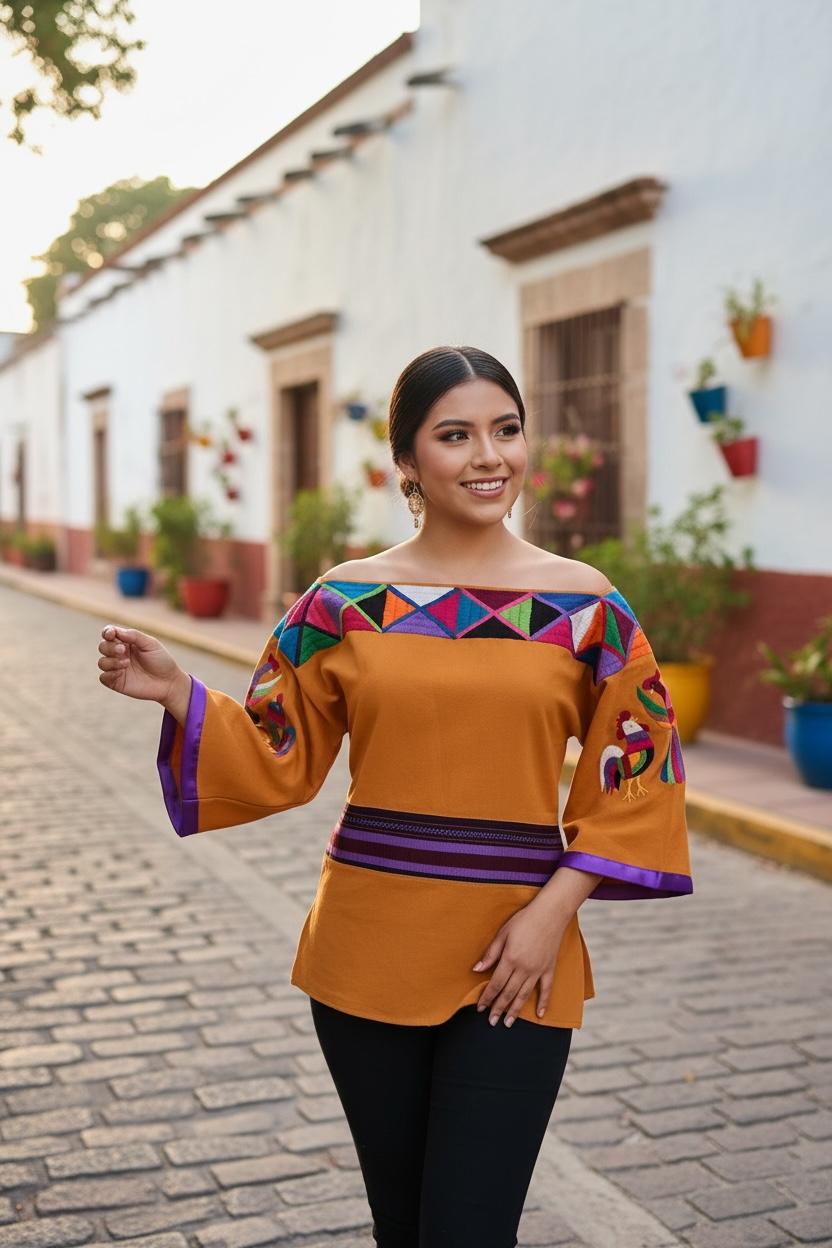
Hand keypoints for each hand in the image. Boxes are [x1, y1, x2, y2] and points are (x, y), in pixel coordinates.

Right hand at [97, 624, 187, 711]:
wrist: (169, 682)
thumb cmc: (161, 661)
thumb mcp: (150, 644)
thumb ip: (134, 636)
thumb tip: (116, 631)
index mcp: (126, 642)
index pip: (109, 634)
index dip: (107, 632)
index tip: (111, 634)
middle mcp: (119, 655)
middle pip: (103, 647)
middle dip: (110, 647)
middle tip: (123, 650)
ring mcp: (117, 669)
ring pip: (101, 662)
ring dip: (111, 661)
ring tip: (126, 663)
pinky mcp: (117, 683)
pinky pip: (103, 677)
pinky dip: (109, 674)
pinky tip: (121, 672)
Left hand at [472, 901, 567, 1026]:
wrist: (550, 913)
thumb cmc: (524, 920)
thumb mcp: (503, 933)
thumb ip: (491, 953)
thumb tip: (477, 970)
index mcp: (510, 958)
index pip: (496, 984)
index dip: (487, 997)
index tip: (480, 1007)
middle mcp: (524, 968)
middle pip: (509, 993)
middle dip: (498, 1008)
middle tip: (491, 1021)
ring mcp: (538, 970)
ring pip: (524, 995)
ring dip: (515, 1010)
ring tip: (507, 1023)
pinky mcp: (549, 969)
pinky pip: (547, 989)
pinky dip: (543, 1003)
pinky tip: (540, 1015)